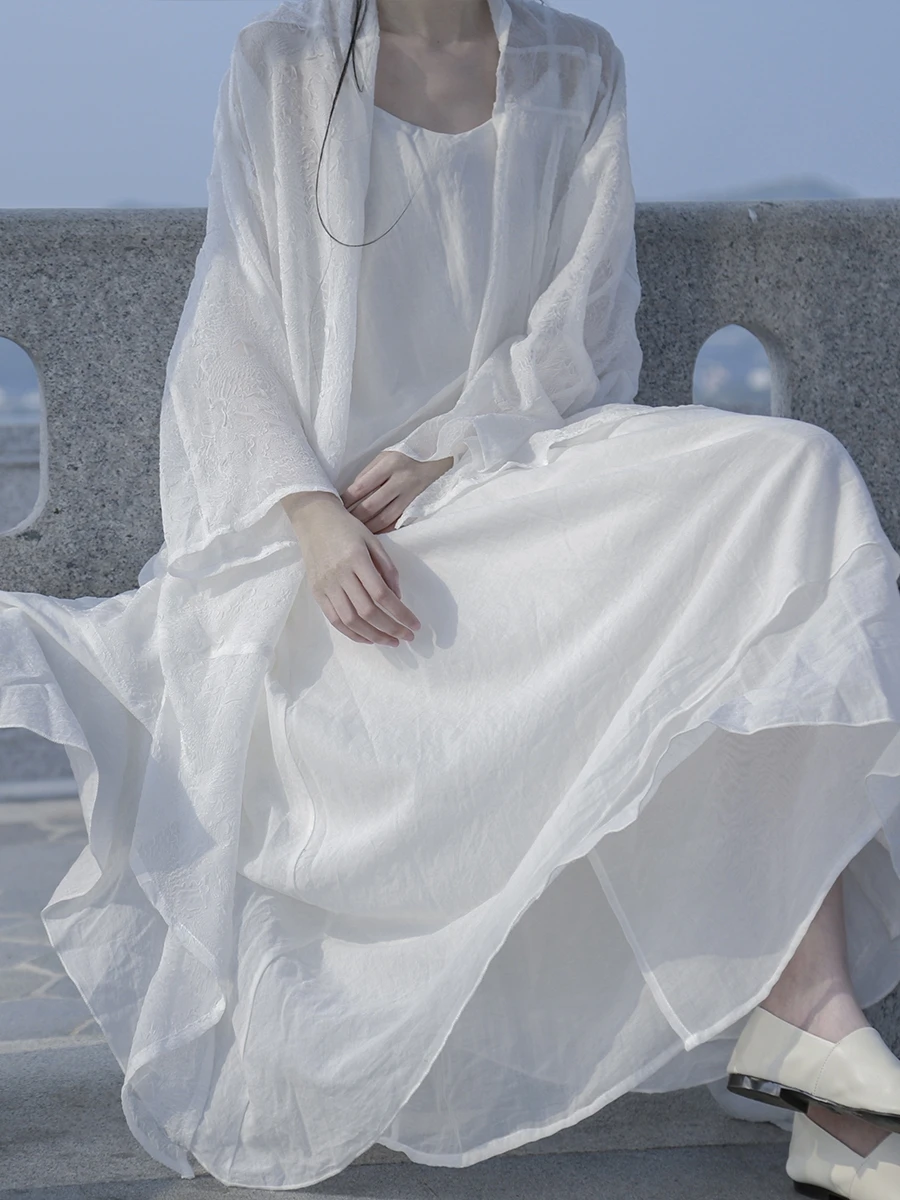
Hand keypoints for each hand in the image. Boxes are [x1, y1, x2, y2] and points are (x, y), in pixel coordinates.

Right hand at [284, 492, 421, 645]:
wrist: (313, 519)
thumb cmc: (348, 528)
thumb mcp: (373, 541)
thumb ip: (388, 569)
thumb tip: (397, 598)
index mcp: (357, 559)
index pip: (382, 594)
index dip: (400, 614)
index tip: (415, 625)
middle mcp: (340, 574)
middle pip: (367, 611)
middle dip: (390, 629)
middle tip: (406, 637)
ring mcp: (326, 585)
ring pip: (350, 620)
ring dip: (373, 636)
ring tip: (390, 641)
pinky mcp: (316, 592)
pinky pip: (334, 620)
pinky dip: (352, 633)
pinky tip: (368, 637)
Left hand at [339, 450, 453, 532]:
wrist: (439, 462)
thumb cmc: (405, 458)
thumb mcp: (385, 457)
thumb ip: (367, 474)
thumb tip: (349, 496)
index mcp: (390, 463)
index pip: (361, 486)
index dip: (346, 500)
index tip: (336, 507)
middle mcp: (402, 479)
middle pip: (371, 505)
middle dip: (354, 516)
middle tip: (343, 523)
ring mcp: (411, 495)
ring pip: (384, 518)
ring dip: (367, 527)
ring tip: (355, 530)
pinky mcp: (417, 506)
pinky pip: (396, 523)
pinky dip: (382, 529)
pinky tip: (372, 532)